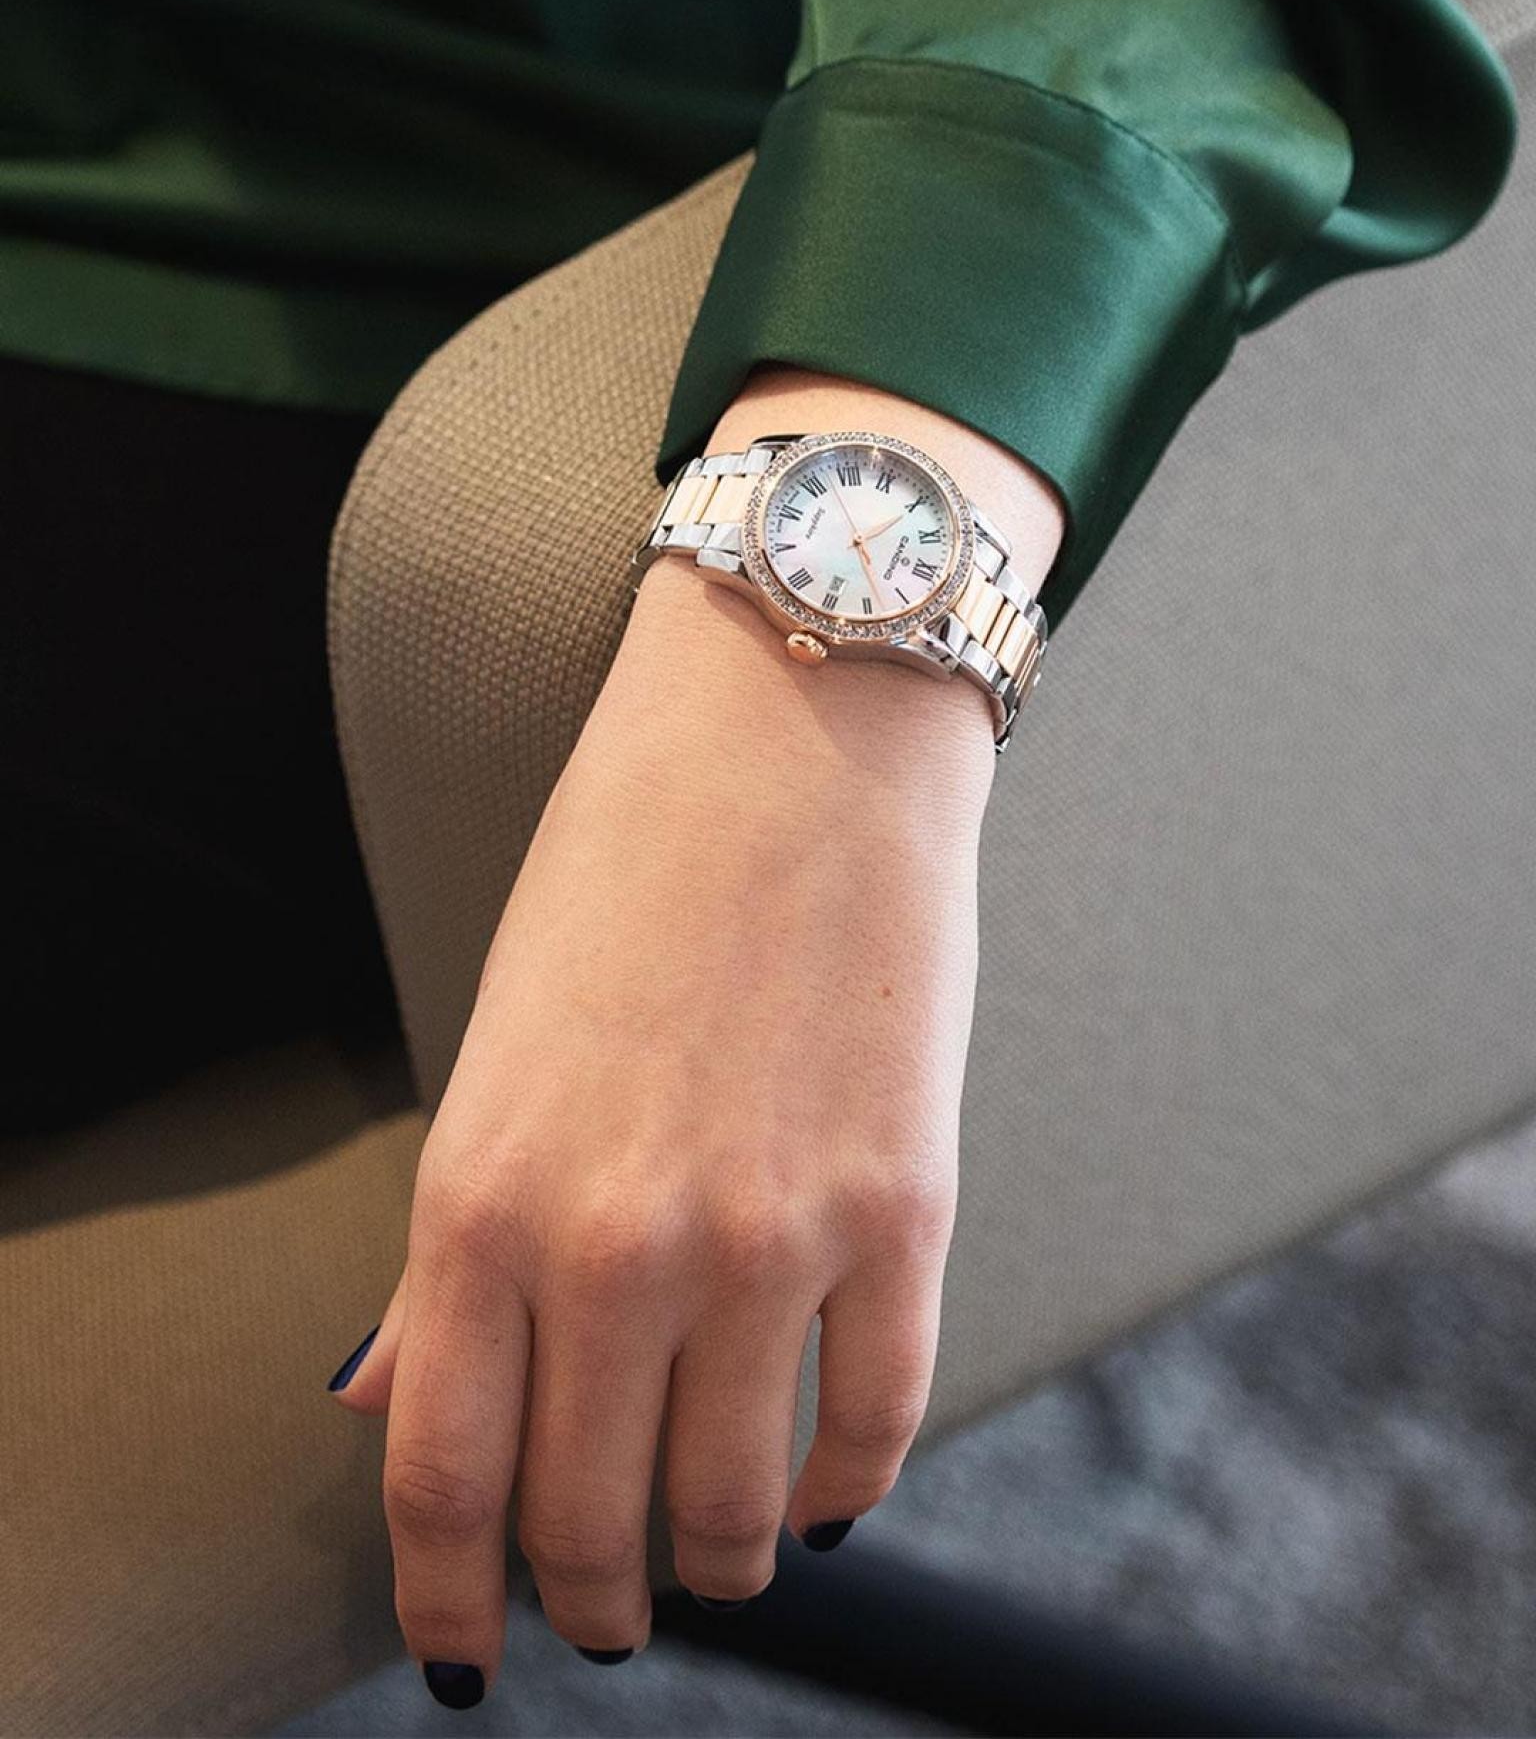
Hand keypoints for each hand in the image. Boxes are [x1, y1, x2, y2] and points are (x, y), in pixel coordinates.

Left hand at [331, 365, 1064, 1696]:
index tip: (464, 1647)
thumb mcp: (496, 1050)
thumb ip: (453, 1252)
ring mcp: (771, 1233)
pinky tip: (822, 1490)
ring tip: (716, 1559)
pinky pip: (877, 1420)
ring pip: (732, 1505)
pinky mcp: (904, 1207)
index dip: (450, 1596)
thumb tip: (397, 1399)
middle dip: (588, 1600)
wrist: (793, 733)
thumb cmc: (627, 872)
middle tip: (601, 1611)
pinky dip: (844, 1488)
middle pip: (589, 1521)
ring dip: (717, 1564)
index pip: (444, 1475)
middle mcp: (616, 1242)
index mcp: (483, 1195)